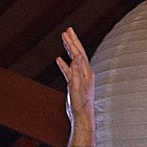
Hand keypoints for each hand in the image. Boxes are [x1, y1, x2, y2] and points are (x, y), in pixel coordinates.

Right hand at [56, 26, 96, 146]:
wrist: (81, 117)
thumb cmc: (81, 104)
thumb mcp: (77, 86)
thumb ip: (77, 70)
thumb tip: (77, 56)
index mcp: (86, 72)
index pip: (79, 53)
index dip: (73, 42)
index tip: (67, 32)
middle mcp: (85, 73)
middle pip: (78, 53)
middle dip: (72, 41)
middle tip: (67, 30)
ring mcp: (80, 78)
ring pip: (74, 60)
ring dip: (69, 49)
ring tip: (64, 40)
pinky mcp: (74, 84)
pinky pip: (69, 70)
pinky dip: (64, 64)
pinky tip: (59, 59)